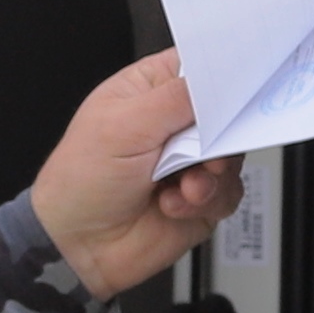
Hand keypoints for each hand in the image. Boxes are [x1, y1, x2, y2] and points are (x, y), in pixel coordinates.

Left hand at [33, 53, 238, 297]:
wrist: (78, 245)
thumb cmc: (80, 180)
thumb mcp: (122, 127)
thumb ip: (174, 100)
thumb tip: (215, 83)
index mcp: (150, 91)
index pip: (198, 66)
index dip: (220, 74)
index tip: (234, 86)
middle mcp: (174, 124)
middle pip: (225, 112)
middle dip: (221, 133)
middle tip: (206, 147)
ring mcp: (189, 161)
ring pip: (232, 155)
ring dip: (211, 173)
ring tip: (183, 184)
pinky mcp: (201, 198)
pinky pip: (228, 192)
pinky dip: (205, 200)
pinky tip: (173, 204)